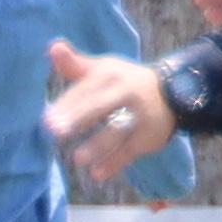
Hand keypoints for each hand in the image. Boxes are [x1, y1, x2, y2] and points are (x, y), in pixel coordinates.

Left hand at [46, 40, 175, 181]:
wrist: (174, 93)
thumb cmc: (125, 82)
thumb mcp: (104, 69)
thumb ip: (76, 64)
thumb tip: (53, 46)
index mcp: (112, 75)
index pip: (87, 89)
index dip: (68, 104)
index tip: (47, 118)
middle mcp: (128, 93)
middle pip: (101, 106)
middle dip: (79, 118)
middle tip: (55, 131)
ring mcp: (141, 116)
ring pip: (118, 130)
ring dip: (99, 145)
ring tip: (78, 159)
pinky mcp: (149, 137)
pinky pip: (130, 150)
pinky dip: (115, 163)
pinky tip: (97, 174)